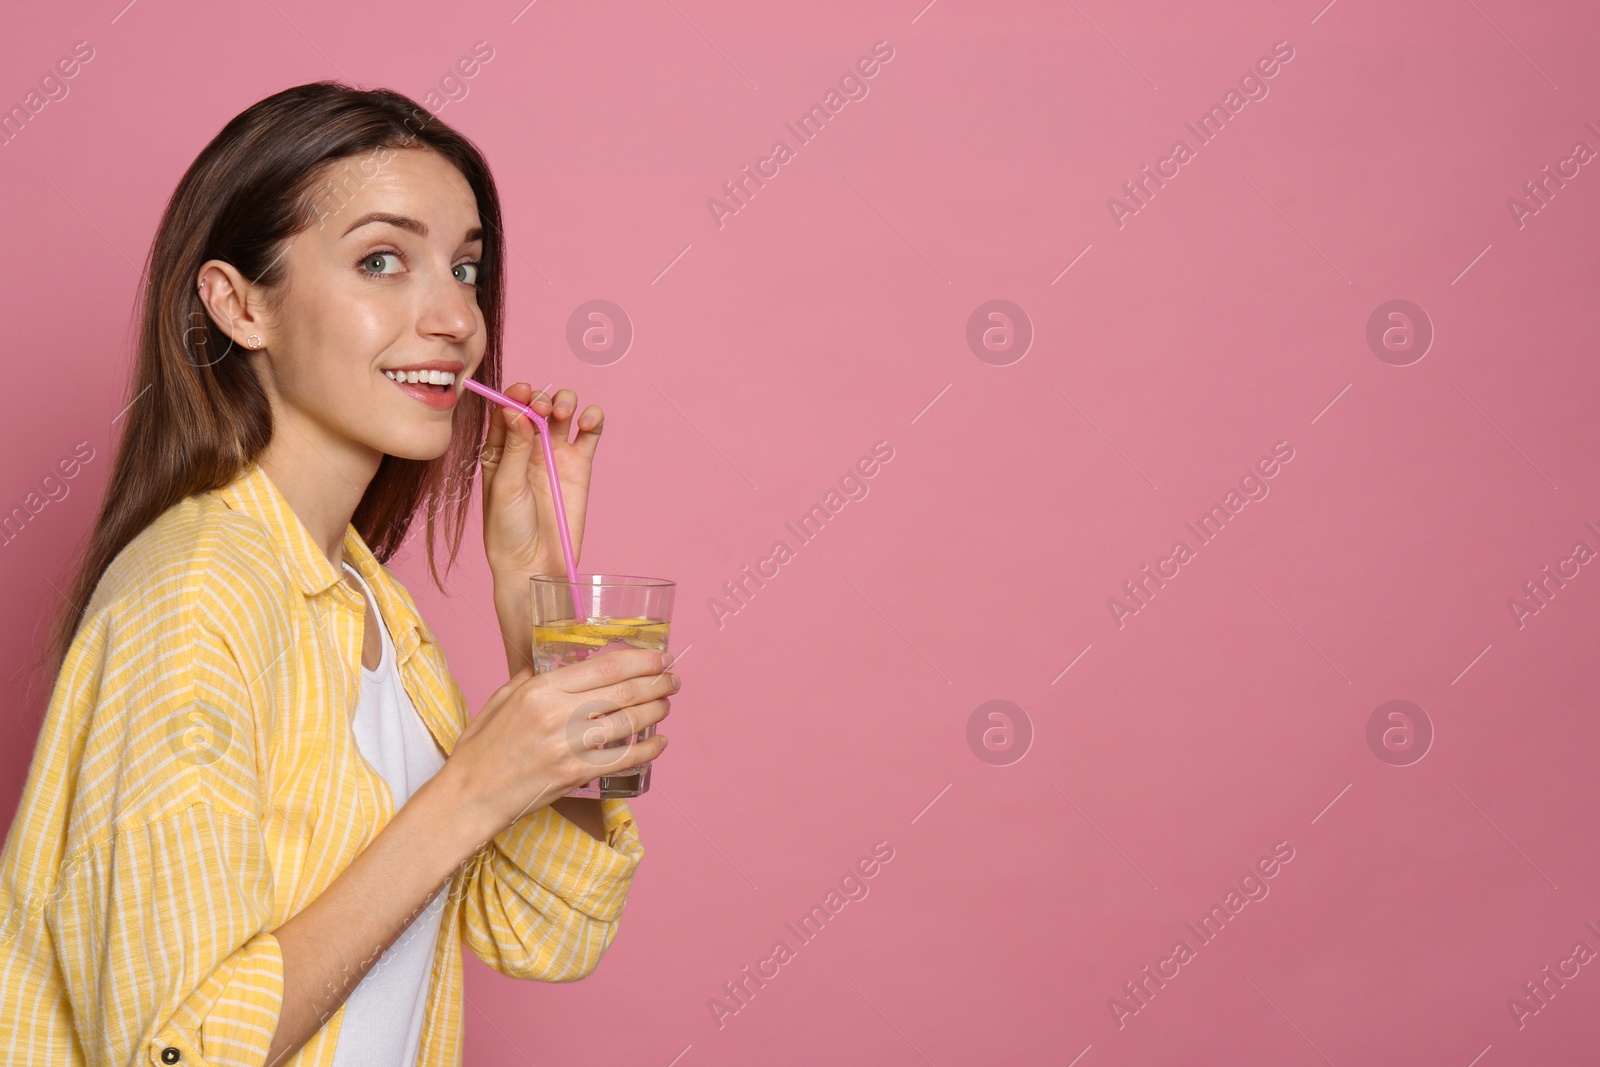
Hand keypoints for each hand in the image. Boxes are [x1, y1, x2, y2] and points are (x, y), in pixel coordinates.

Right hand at [444, 647, 676, 839]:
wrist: (469, 796)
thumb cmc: (481, 749)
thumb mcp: (501, 699)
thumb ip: (532, 676)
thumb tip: (554, 657)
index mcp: (541, 689)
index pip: (604, 666)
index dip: (640, 659)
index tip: (659, 656)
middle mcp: (558, 714)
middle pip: (624, 691)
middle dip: (657, 681)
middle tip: (672, 677)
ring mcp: (569, 746)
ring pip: (629, 722)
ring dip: (656, 711)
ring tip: (667, 704)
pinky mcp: (575, 774)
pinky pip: (623, 759)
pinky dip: (648, 750)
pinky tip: (659, 743)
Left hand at [479, 384, 603, 582]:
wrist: (534, 562)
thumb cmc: (508, 528)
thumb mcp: (504, 485)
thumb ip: (513, 447)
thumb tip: (516, 409)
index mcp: (500, 448)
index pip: (507, 409)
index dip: (515, 394)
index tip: (522, 391)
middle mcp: (527, 445)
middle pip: (536, 405)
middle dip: (541, 398)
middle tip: (542, 408)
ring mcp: (555, 453)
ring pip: (563, 411)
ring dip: (565, 401)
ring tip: (562, 413)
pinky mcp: (580, 464)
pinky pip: (590, 432)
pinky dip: (593, 418)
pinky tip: (588, 421)